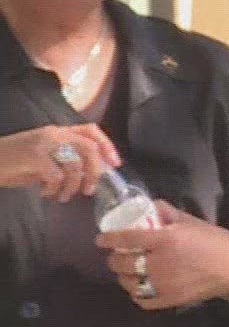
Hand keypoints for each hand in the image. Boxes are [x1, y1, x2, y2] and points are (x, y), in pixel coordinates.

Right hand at [0, 124, 120, 200]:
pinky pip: (56, 175)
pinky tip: (46, 193)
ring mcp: (43, 143)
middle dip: (95, 171)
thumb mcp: (45, 157)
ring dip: (72, 186)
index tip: (115, 165)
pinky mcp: (33, 156)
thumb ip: (66, 160)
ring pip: (74, 164)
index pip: (91, 130)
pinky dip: (54, 189)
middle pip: (89, 148)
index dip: (107, 146)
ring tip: (63, 196)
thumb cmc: (15, 162)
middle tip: (90, 190)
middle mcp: (54, 134)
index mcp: (58, 131)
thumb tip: (91, 173)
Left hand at [98, 200, 228, 310]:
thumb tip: (149, 206)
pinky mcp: (169, 299)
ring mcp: (163, 283)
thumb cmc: (215, 241)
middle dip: (114, 259)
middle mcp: (160, 262)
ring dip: (123, 277)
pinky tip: (138, 288)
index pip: (127, 238)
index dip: (109, 239)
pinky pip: (142, 299)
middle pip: (122, 263)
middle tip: (116, 256)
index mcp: (166, 239)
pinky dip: (136, 294)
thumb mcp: (191, 222)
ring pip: (129, 282)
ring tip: (127, 272)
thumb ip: (167, 213)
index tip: (101, 240)